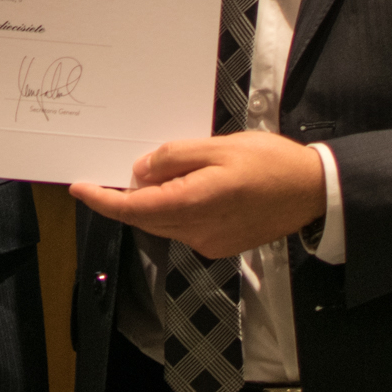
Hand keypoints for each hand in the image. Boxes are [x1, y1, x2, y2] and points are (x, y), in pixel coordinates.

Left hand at [68, 132, 325, 258]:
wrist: (313, 191)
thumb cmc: (269, 162)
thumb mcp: (218, 146)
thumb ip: (174, 158)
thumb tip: (140, 172)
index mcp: (194, 204)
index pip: (134, 209)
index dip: (103, 200)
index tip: (79, 188)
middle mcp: (197, 232)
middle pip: (145, 218)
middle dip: (128, 197)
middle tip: (126, 169)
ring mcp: (209, 242)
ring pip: (164, 223)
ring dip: (154, 202)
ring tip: (166, 172)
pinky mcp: (220, 246)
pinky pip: (184, 228)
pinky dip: (175, 209)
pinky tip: (190, 187)